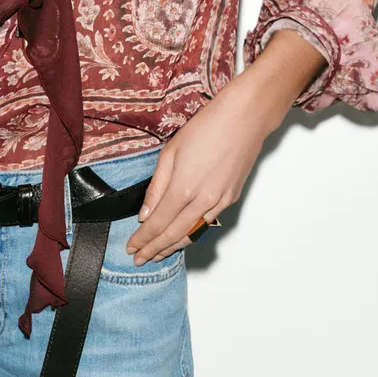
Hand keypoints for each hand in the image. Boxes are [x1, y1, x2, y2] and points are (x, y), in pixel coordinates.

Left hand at [125, 74, 274, 264]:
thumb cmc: (207, 126)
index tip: (132, 248)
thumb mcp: (171, 151)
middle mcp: (203, 200)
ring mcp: (220, 201)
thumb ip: (157, 186)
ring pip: (193, 232)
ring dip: (174, 246)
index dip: (143, 239)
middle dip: (155, 249)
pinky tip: (182, 236)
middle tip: (140, 259)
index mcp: (184, 187)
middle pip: (174, 234)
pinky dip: (192, 233)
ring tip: (158, 254)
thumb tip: (145, 214)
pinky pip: (208, 223)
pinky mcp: (231, 197)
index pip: (157, 223)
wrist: (245, 118)